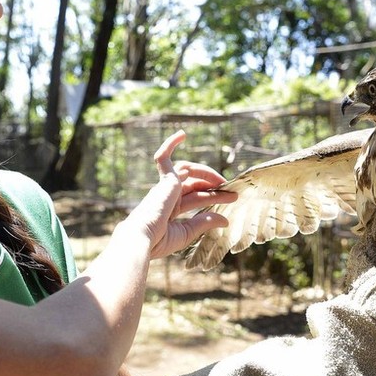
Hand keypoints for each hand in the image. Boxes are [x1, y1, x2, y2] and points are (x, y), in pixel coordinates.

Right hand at [123, 130, 235, 259]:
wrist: (142, 239)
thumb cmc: (158, 241)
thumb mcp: (187, 232)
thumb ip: (205, 223)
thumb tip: (226, 220)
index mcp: (169, 209)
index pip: (196, 198)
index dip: (214, 197)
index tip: (233, 198)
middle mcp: (166, 195)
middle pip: (194, 183)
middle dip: (213, 185)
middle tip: (231, 189)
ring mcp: (164, 187)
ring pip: (187, 170)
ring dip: (206, 173)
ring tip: (222, 181)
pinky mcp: (163, 180)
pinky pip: (163, 157)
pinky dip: (170, 144)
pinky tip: (182, 134)